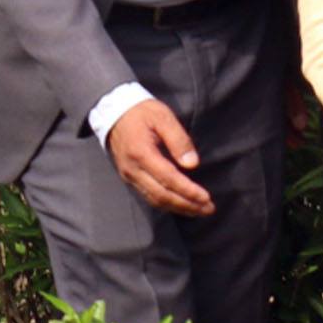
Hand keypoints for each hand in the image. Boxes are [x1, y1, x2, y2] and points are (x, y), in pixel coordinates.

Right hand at [105, 98, 215, 215]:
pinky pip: (148, 196)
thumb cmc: (142, 112)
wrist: (114, 113)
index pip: (168, 179)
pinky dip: (166, 203)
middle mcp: (133, 169)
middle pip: (161, 195)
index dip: (188, 191)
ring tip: (199, 210)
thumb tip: (192, 164)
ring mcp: (129, 175)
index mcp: (141, 154)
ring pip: (154, 199)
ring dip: (178, 207)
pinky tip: (180, 205)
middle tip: (208, 209)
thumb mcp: (163, 118)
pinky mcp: (129, 177)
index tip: (206, 198)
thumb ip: (179, 140)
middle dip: (186, 204)